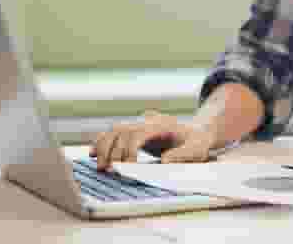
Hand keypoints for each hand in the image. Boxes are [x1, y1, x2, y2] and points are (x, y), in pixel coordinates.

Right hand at [91, 110, 231, 170]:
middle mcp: (147, 122)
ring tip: (100, 167)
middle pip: (121, 130)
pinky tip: (94, 153)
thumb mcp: (197, 149)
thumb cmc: (198, 143)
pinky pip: (114, 133)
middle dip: (111, 150)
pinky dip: (102, 142)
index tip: (128, 167)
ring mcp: (140, 124)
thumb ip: (183, 154)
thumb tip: (164, 161)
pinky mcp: (135, 131)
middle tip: (106, 170)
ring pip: (115, 130)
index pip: (138, 134)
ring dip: (104, 147)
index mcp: (162, 125)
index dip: (129, 150)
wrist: (198, 132)